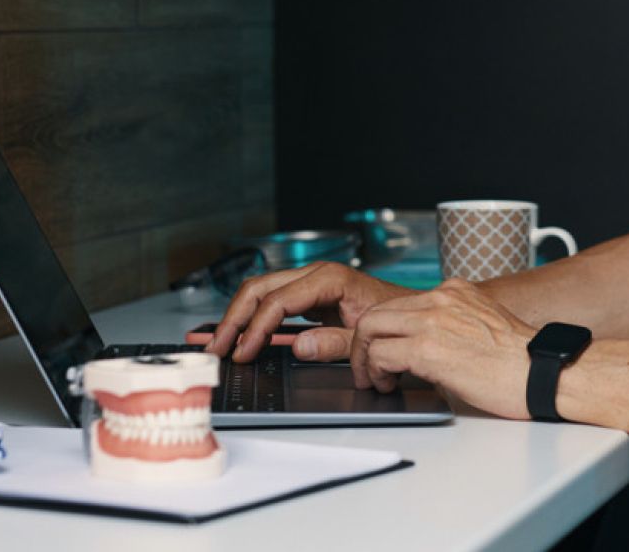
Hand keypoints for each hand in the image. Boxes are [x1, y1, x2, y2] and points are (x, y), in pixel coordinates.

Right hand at [206, 262, 408, 362]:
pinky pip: (272, 300)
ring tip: (220, 342)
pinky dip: (252, 316)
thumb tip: (299, 346)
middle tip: (217, 347)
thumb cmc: (394, 323)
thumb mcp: (367, 337)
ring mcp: (310, 282)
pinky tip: (241, 334)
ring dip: (238, 316)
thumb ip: (334, 343)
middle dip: (234, 317)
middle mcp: (316, 275)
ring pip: (260, 290)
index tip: (243, 353)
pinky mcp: (309, 295)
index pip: (278, 300)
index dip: (255, 327)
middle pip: (260, 288)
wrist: (411, 314)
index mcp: (330, 280)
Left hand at [351, 279, 538, 419]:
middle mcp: (440, 298)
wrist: (543, 373)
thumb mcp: (481, 326)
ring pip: (371, 329)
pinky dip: (376, 371)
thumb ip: (450, 327)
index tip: (382, 350)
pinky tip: (388, 385)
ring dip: (365, 358)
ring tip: (375, 380)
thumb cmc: (520, 362)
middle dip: (363, 342)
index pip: (400, 304)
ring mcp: (432, 320)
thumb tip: (424, 349)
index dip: (384, 331)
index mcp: (454, 291)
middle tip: (367, 367)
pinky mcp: (428, 348)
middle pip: (377, 312)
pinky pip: (381, 354)